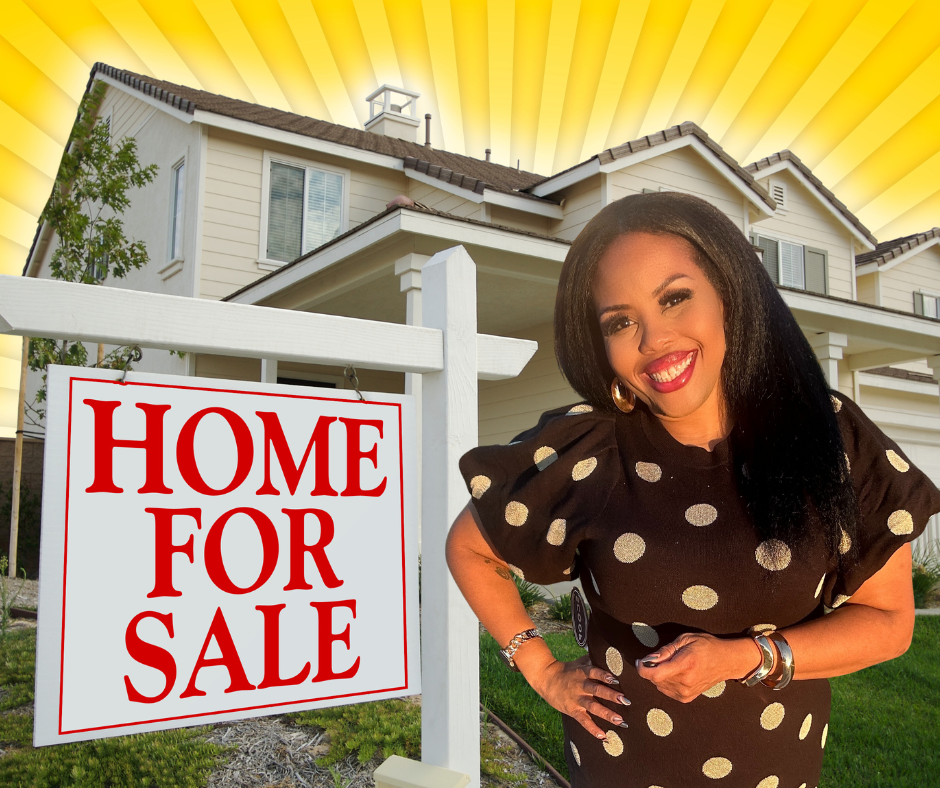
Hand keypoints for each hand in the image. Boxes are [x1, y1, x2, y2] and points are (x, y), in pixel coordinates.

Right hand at [527, 654, 630, 738]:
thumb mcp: (579, 662)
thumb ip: (593, 660)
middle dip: (612, 696)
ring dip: (607, 714)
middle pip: (597, 690)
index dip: (604, 676)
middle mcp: (581, 686)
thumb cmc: (567, 670)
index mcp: (583, 672)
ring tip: (620, 721)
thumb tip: (610, 655)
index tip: (616, 680)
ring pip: (593, 706)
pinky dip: (592, 729)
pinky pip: (583, 720)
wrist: (546, 678)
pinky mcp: (572, 710)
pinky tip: (603, 736)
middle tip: (626, 701)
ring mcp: (576, 699)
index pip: (594, 672)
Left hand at [635, 633, 758, 702]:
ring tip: (674, 665)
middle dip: (653, 667)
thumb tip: (648, 659)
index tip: (641, 661)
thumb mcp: (685, 639)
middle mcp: (685, 682)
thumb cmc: (706, 647)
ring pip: (659, 685)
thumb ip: (665, 650)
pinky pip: (666, 690)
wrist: (726, 662)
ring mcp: (686, 692)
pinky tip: (677, 674)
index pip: (655, 674)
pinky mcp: (687, 698)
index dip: (643, 668)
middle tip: (663, 657)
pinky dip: (666, 682)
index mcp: (685, 665)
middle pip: (655, 679)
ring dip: (660, 675)